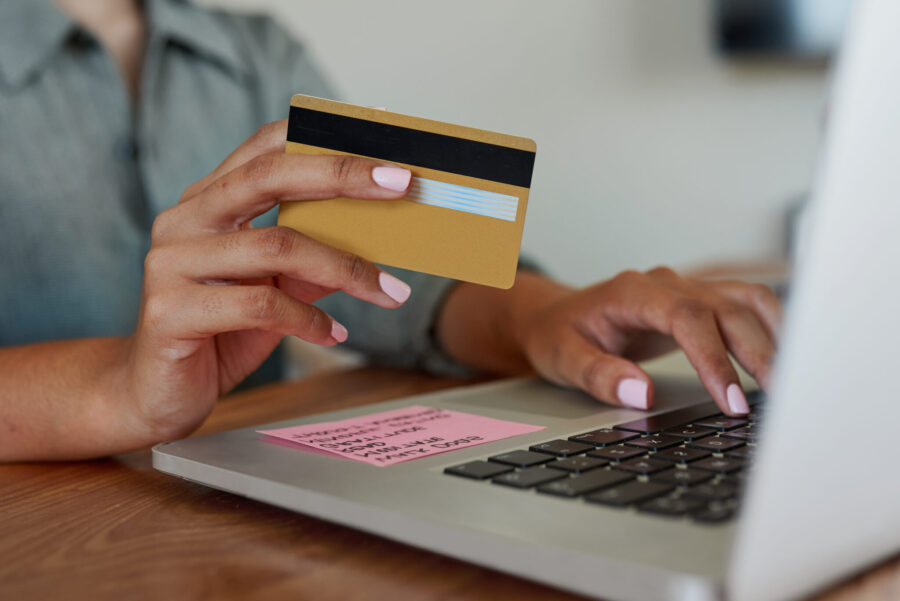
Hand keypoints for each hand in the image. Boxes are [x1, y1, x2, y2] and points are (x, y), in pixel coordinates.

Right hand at [122, 121, 414, 440]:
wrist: (155, 393)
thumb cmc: (220, 332)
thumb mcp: (277, 291)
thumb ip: (314, 262)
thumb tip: (379, 239)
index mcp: (209, 202)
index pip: (265, 149)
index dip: (325, 143)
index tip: (385, 154)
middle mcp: (185, 220)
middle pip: (268, 177)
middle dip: (341, 176)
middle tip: (400, 185)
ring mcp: (172, 262)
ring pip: (275, 246)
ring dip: (344, 269)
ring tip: (387, 292)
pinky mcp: (170, 310)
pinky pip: (258, 305)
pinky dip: (308, 320)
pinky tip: (332, 334)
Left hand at [512, 268, 780, 415]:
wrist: (556, 318)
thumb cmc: (559, 337)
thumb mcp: (564, 360)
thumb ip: (599, 375)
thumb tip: (640, 394)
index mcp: (632, 293)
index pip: (686, 316)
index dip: (714, 357)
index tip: (729, 400)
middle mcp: (665, 284)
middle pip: (727, 308)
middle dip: (757, 354)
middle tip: (778, 402)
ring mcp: (686, 289)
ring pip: (746, 300)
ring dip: (775, 337)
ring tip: (793, 383)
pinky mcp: (699, 301)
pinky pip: (745, 306)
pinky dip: (771, 328)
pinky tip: (784, 360)